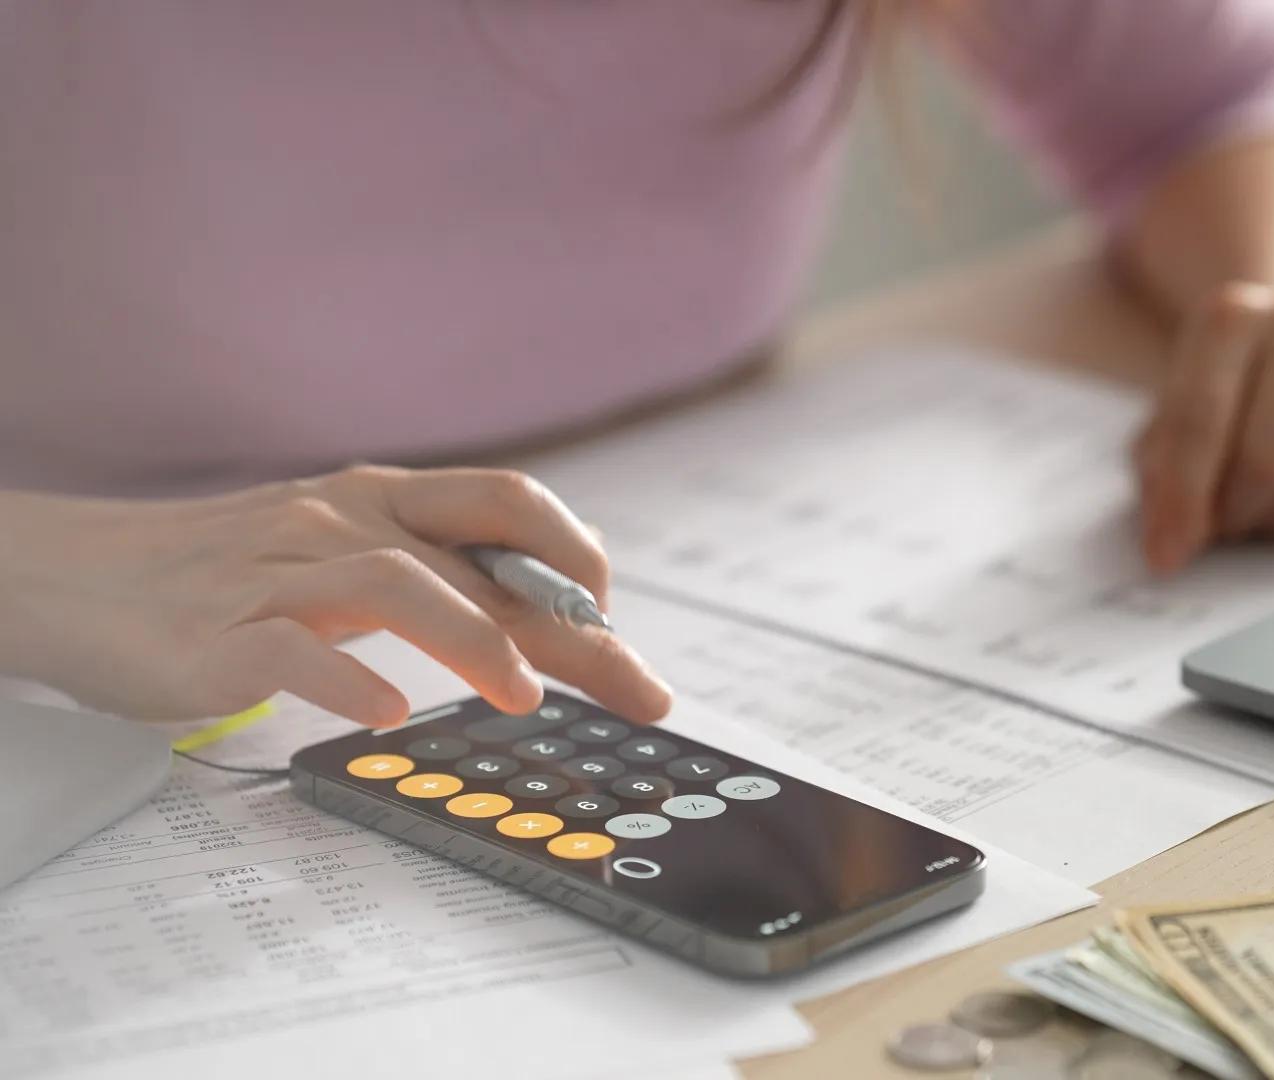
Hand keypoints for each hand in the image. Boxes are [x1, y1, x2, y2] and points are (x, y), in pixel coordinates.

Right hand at [0, 466, 671, 726]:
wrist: (75, 576)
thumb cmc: (223, 573)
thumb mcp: (340, 554)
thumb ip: (432, 577)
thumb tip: (543, 626)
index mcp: (380, 501)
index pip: (510, 506)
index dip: (579, 562)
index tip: (618, 629)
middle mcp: (342, 523)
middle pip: (482, 560)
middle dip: (574, 629)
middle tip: (638, 690)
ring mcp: (279, 573)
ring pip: (397, 584)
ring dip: (475, 640)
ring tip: (525, 698)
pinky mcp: (219, 633)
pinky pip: (292, 648)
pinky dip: (346, 678)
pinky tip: (388, 712)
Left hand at [1132, 283, 1273, 572]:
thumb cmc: (1225, 397)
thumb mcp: (1170, 419)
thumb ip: (1161, 472)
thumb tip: (1170, 543)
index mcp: (1231, 317)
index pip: (1198, 421)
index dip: (1180, 499)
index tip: (1166, 557)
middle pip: (1265, 460)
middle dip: (1236, 517)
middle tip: (1224, 531)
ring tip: (1263, 514)